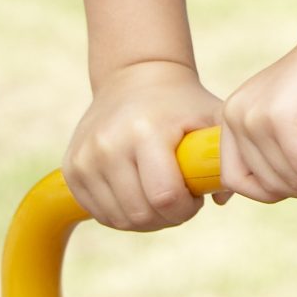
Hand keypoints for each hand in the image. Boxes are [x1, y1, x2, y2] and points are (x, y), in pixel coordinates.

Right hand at [62, 59, 224, 230]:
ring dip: (144, 220)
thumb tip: (222, 198)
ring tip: (160, 198)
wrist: (135, 76)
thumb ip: (224, 155)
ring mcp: (85, 158)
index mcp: (146, 132)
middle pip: (140, 214)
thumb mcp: (210, 116)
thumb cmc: (181, 102)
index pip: (165, 196)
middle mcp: (109, 145)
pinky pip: (98, 212)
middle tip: (179, 202)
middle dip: (167, 218)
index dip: (185, 209)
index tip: (195, 199)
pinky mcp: (71, 168)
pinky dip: (121, 214)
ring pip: (117, 219)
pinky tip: (138, 196)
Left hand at [216, 31, 296, 203]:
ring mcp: (256, 117)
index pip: (239, 178)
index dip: (278, 190)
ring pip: (290, 181)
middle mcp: (236, 117)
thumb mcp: (294, 113)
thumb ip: (281, 144)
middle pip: (268, 186)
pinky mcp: (282, 118)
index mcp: (234, 116)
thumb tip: (291, 189)